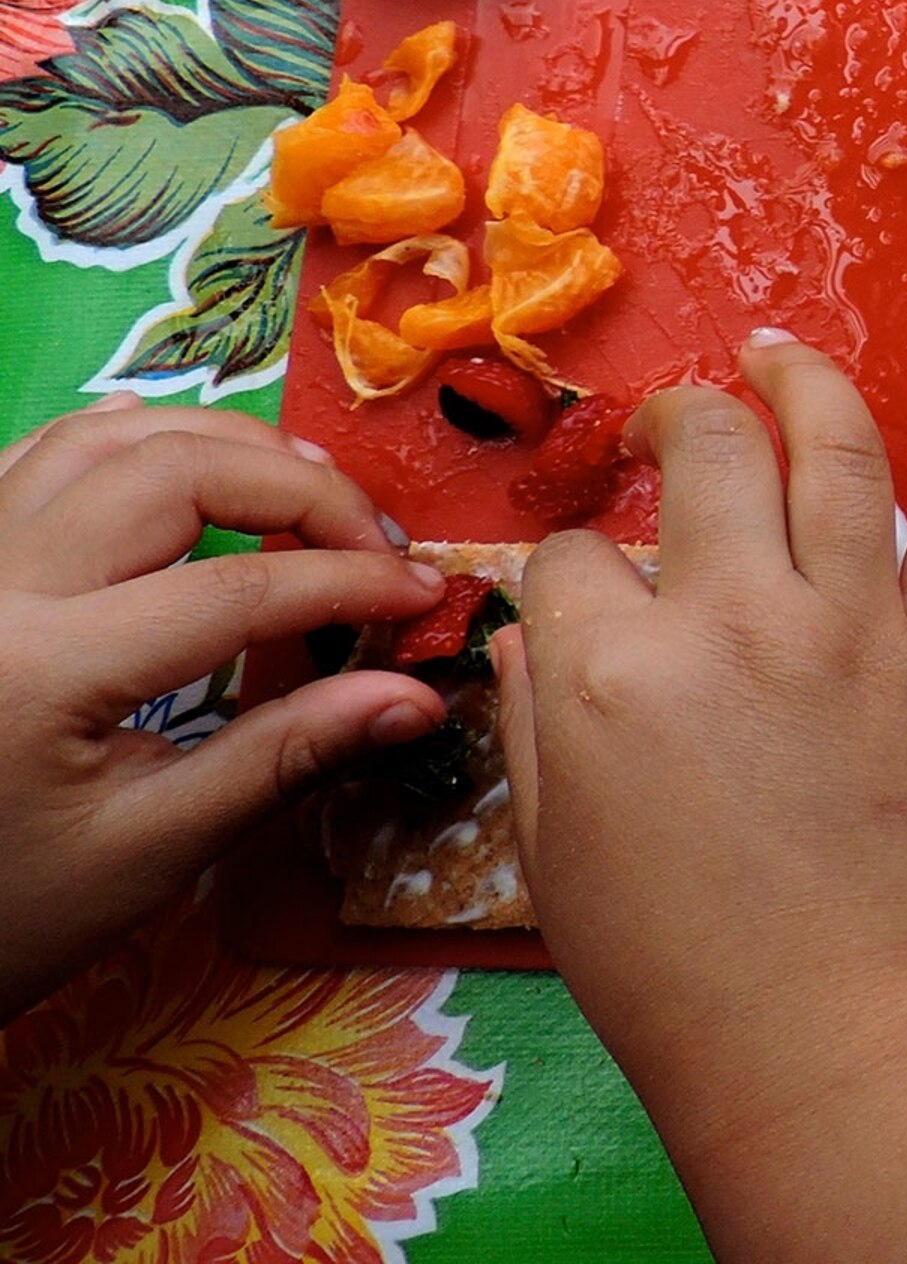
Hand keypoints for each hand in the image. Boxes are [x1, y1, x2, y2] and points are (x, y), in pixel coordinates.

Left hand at [0, 398, 448, 1020]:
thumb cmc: (9, 912)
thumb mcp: (148, 853)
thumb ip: (284, 758)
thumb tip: (416, 697)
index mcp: (42, 670)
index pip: (236, 590)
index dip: (350, 583)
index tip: (423, 598)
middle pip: (177, 470)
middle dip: (302, 490)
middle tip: (374, 545)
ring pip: (107, 439)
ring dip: (223, 445)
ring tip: (307, 490)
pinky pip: (35, 455)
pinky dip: (122, 436)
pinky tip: (177, 448)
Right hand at [497, 334, 906, 1263]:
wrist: (817, 1025)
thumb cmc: (667, 956)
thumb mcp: (547, 839)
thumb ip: (537, 714)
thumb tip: (536, 629)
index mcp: (612, 667)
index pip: (572, 557)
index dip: (568, 569)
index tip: (583, 593)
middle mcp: (731, 619)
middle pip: (703, 454)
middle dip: (673, 421)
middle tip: (670, 427)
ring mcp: (846, 627)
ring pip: (833, 451)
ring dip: (805, 383)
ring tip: (779, 355)